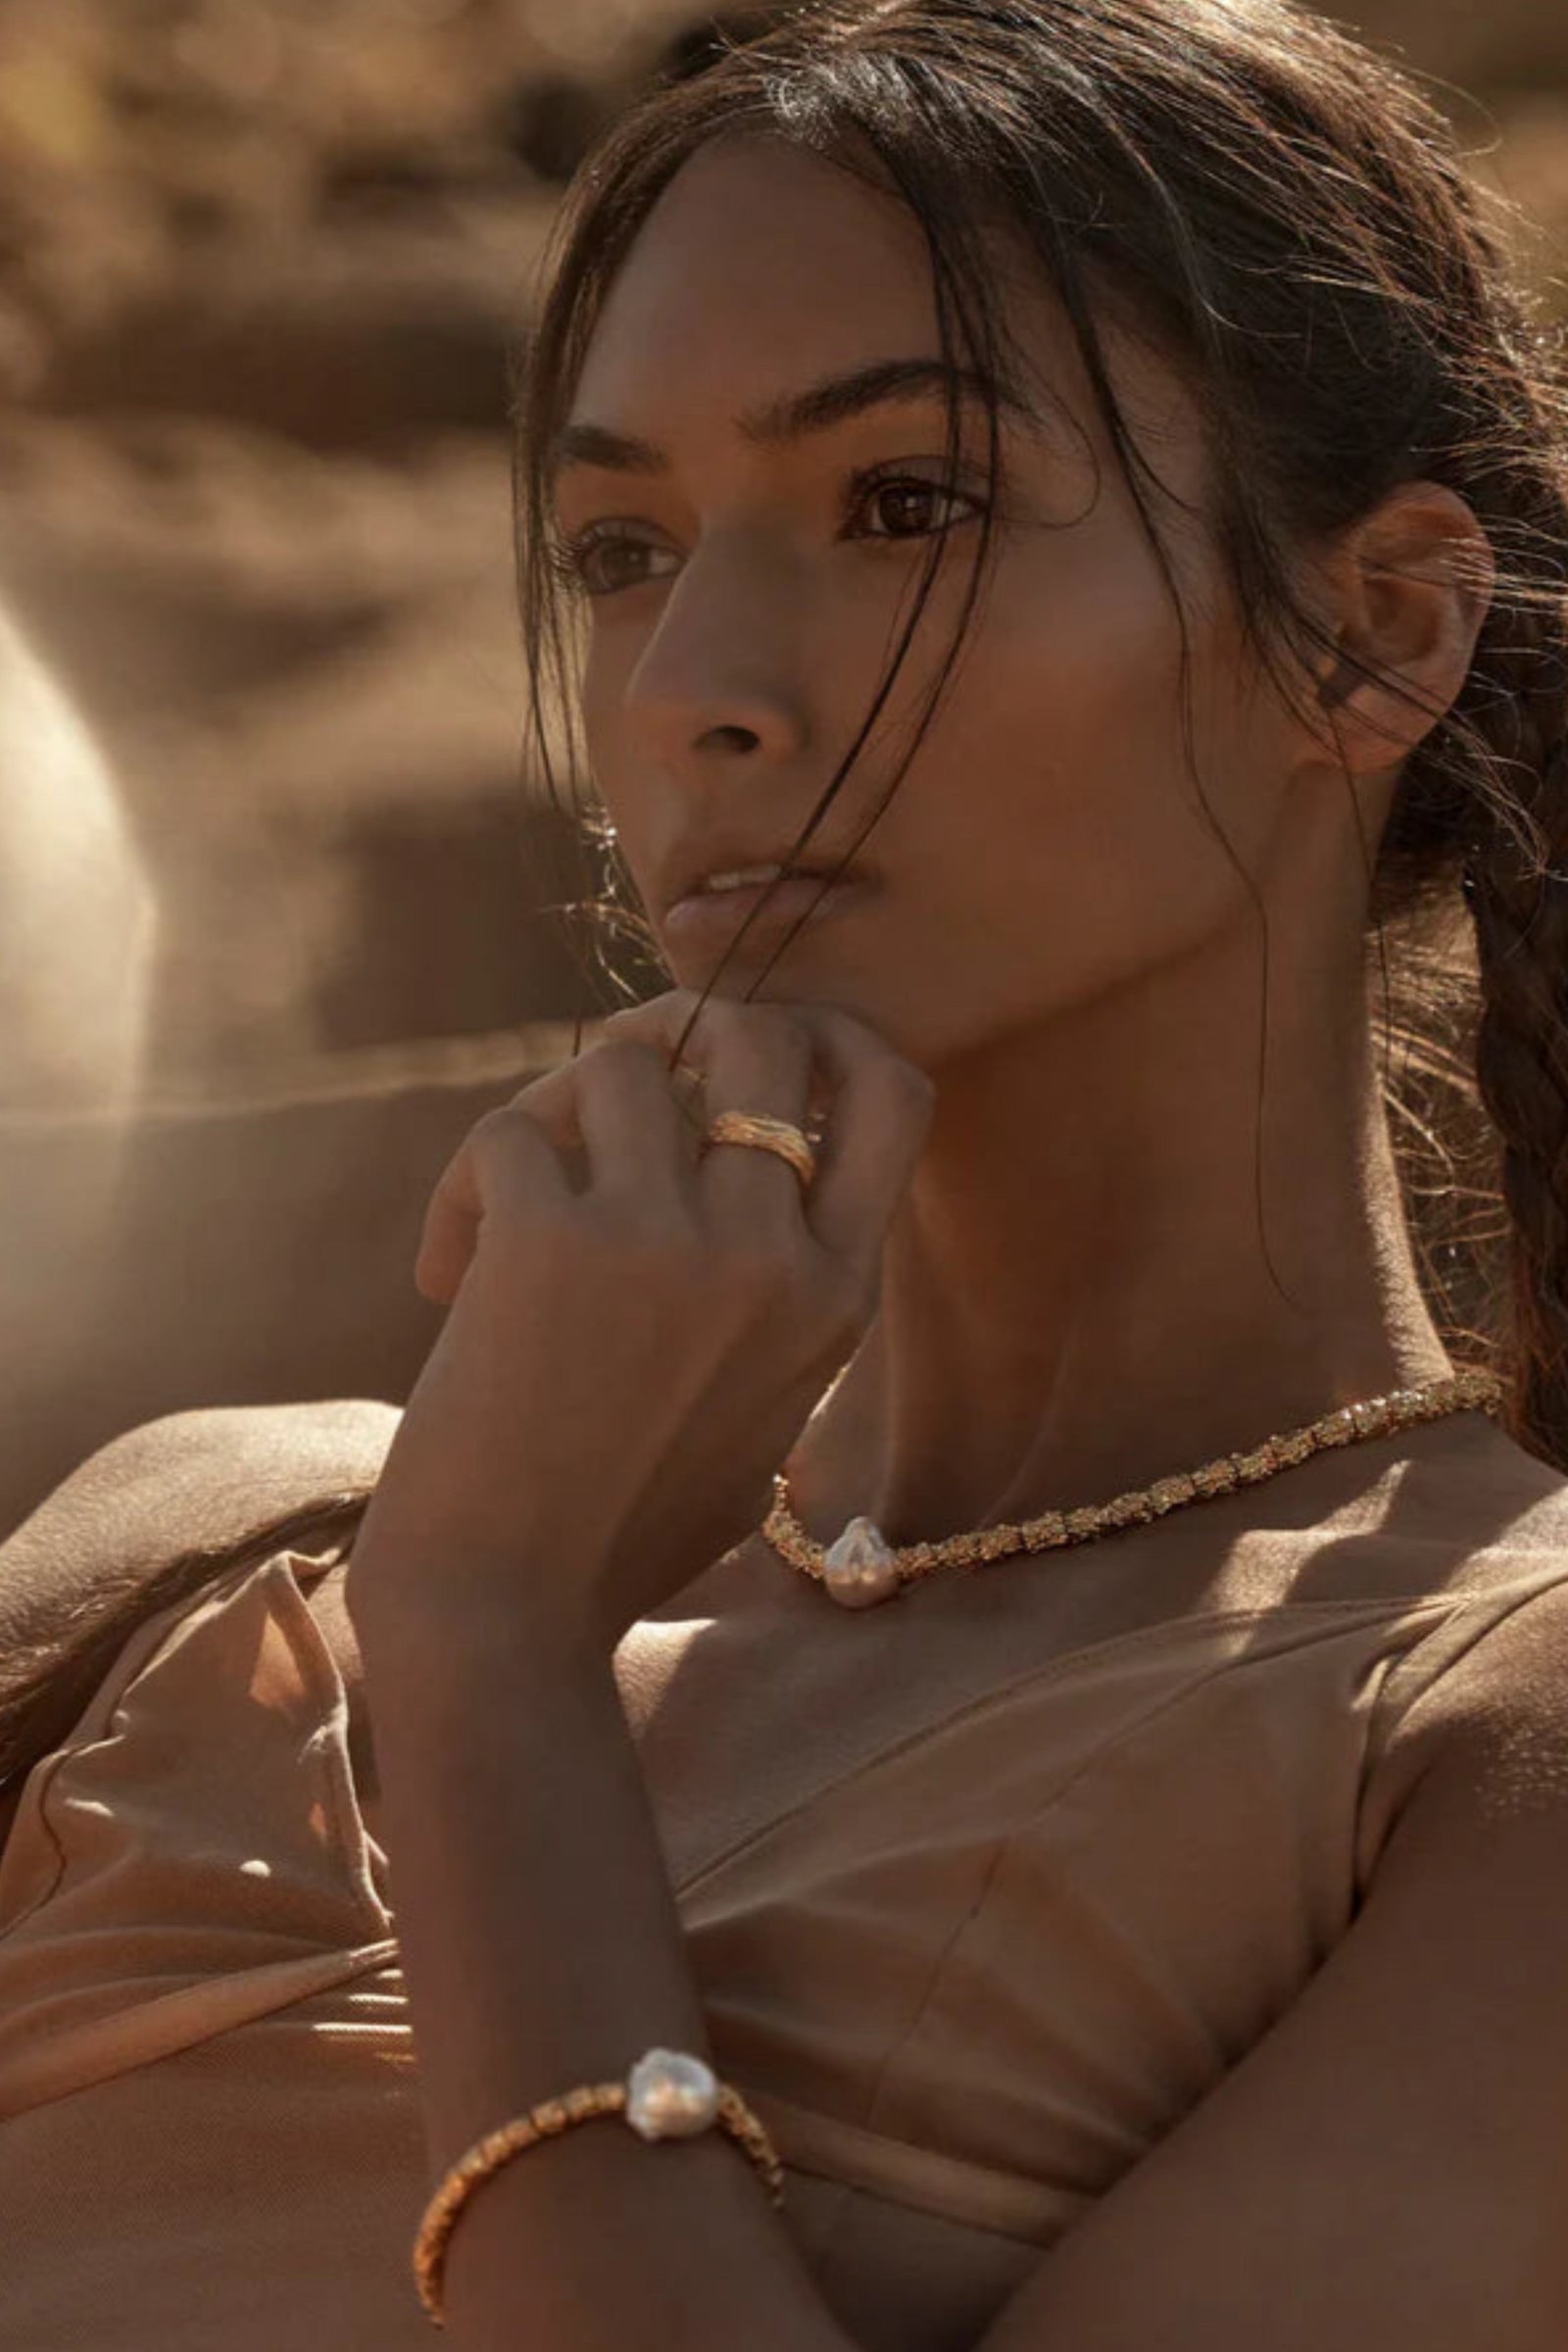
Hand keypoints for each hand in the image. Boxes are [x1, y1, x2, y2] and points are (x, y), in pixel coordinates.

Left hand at [344, 989, 934, 1658]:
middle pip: (763, 1033)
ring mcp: (668, 1239)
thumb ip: (776, 1293)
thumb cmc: (620, 1531)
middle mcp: (774, 1253)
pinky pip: (513, 1133)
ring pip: (625, 1061)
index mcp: (839, 1296)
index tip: (746, 1062)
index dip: (825, 1039)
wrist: (506, 1618)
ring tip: (516, 1193)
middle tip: (618, 1094)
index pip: (893, 1092)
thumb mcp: (761, 1413)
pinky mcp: (551, 1241)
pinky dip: (467, 1189)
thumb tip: (725, 1147)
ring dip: (557, 1111)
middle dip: (684, 1032)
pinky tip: (448, 1275)